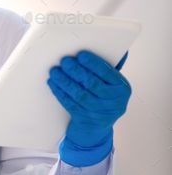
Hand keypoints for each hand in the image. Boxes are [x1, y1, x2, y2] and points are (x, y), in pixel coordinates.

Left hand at [47, 50, 131, 166]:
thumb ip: (107, 67)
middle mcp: (114, 102)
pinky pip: (71, 104)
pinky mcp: (85, 120)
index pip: (107, 73)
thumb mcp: (110, 84)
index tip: (81, 55)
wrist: (97, 128)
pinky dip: (60, 93)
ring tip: (55, 71)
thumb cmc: (103, 97)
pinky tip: (53, 83)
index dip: (94, 64)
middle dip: (77, 71)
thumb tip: (109, 46)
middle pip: (93, 84)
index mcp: (122, 89)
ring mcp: (99, 113)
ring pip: (80, 95)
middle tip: (65, 61)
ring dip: (65, 81)